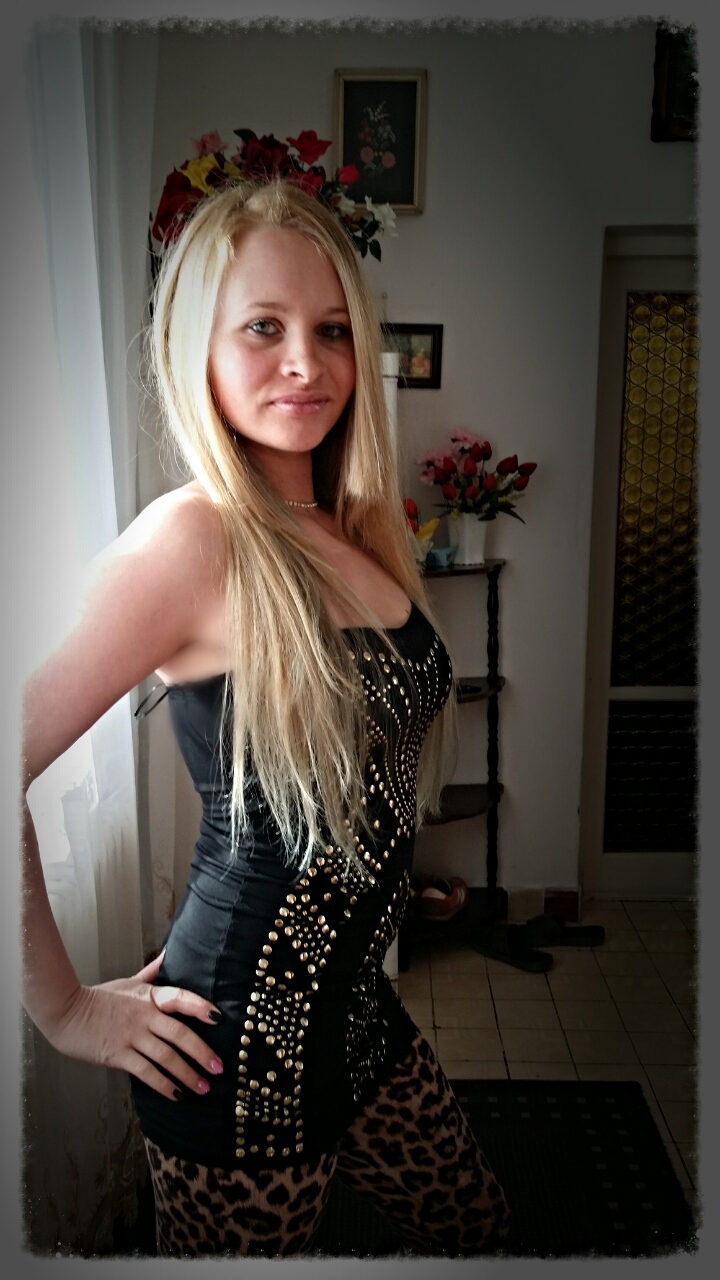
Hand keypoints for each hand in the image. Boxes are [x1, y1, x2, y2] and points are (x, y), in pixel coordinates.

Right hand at [47, 952, 224, 1100]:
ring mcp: (131, 1036)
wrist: (65, 1011)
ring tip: (203, 1088)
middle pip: (179, 1033)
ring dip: (187, 1074)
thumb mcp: (128, 982)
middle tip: (219, 1068)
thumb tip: (168, 953)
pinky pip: (146, 1072)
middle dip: (202, 1052)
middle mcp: (144, 1016)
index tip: (219, 1019)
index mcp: (149, 996)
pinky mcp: (118, 1055)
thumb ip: (152, 972)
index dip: (200, 1007)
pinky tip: (177, 1095)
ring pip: (166, 1057)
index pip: (181, 997)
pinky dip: (163, 1085)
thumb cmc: (100, 998)